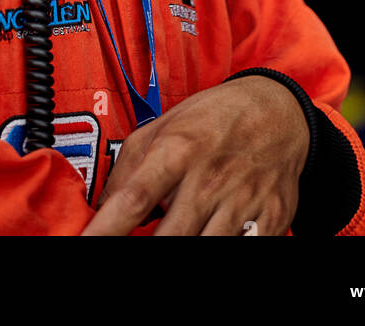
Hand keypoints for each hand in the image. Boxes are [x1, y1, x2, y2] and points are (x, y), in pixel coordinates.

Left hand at [80, 76, 310, 236]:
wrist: (279, 112)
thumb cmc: (214, 118)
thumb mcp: (164, 126)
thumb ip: (127, 167)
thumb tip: (100, 210)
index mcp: (178, 150)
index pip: (134, 199)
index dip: (105, 229)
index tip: (85, 244)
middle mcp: (210, 179)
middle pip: (168, 239)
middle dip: (145, 250)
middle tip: (132, 247)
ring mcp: (243, 204)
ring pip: (204, 251)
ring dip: (185, 249)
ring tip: (178, 232)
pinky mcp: (271, 222)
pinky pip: (242, 252)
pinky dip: (222, 246)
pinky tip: (212, 232)